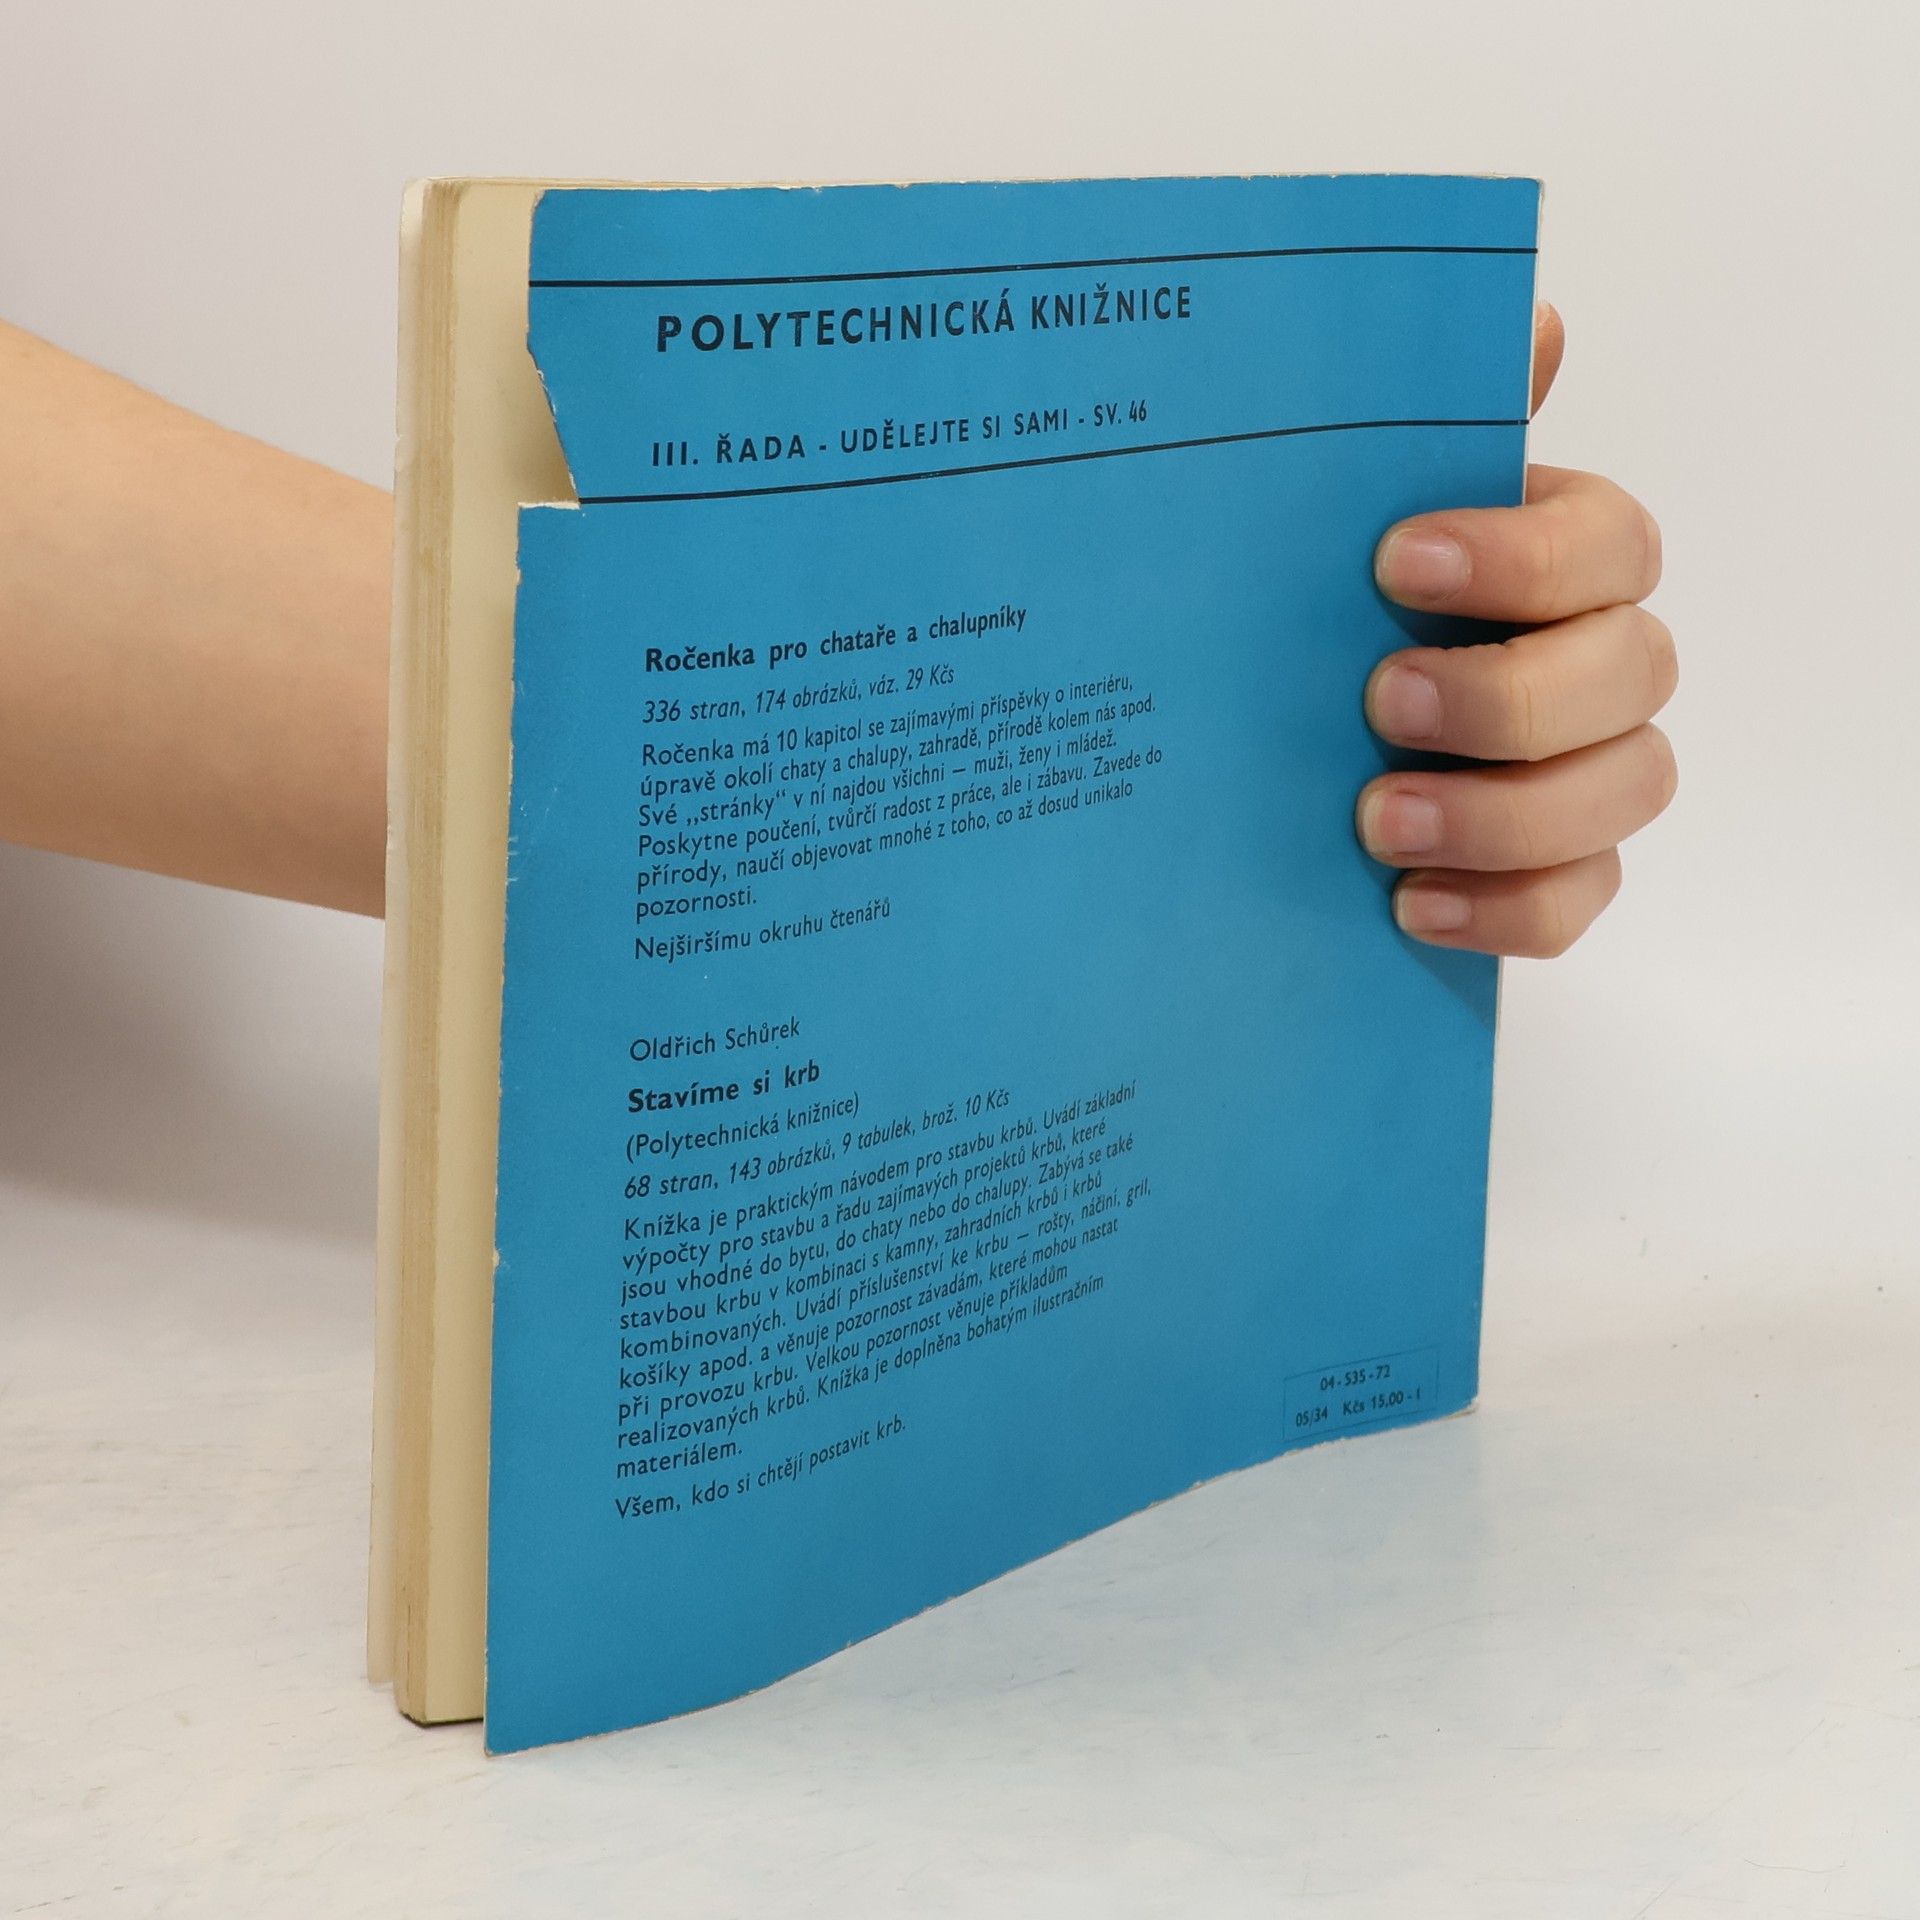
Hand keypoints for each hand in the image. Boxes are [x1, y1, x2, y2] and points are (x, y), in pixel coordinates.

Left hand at [1358, 304, 1676, 956]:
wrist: (1279, 747)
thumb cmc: (1337, 611)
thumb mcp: (1350, 517)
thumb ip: (1429, 431)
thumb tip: (1533, 316)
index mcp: (1563, 561)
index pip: (1607, 543)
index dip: (1518, 554)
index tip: (1396, 560)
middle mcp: (1600, 662)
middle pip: (1631, 673)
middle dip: (1507, 694)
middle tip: (1377, 701)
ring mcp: (1590, 772)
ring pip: (1623, 793)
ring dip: (1504, 813)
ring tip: (1377, 820)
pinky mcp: (1558, 871)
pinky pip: (1576, 903)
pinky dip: (1502, 909)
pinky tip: (1408, 902)